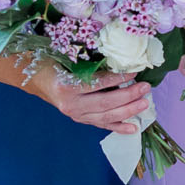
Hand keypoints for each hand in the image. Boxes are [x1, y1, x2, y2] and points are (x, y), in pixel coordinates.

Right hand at [32, 70, 152, 132]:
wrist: (40, 81)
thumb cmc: (54, 64)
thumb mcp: (66, 58)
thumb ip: (87, 61)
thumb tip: (118, 56)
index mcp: (66, 87)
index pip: (96, 84)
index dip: (117, 79)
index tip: (134, 72)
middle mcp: (70, 105)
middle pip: (104, 103)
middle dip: (127, 97)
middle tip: (145, 88)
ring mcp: (76, 115)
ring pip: (105, 117)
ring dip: (128, 111)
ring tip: (144, 103)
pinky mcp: (81, 120)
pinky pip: (102, 125)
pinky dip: (119, 127)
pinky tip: (134, 128)